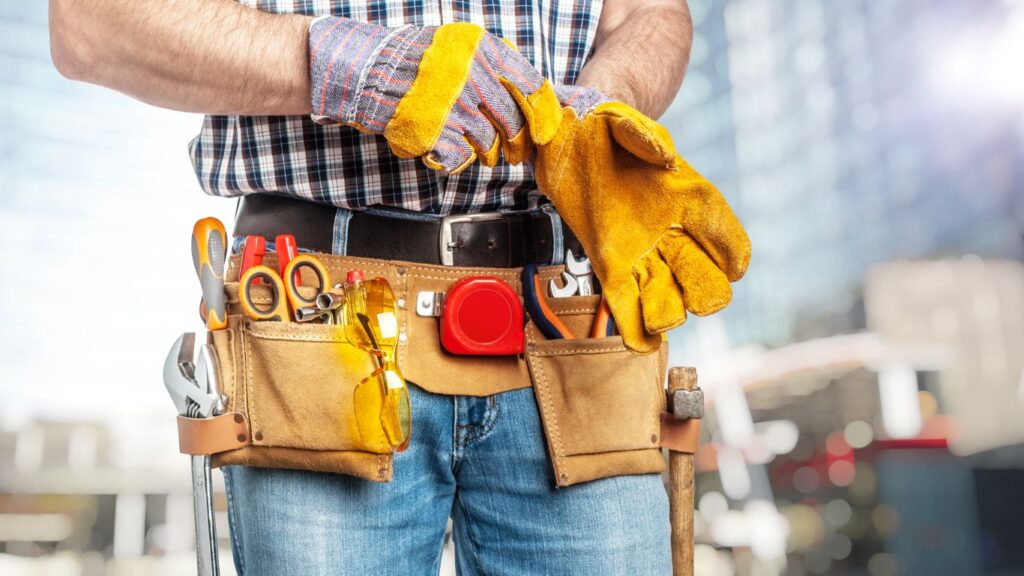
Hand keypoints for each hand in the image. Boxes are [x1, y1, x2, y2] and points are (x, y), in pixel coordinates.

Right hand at [309, 18, 561, 173]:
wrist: (365, 70)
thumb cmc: (413, 61)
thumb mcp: (459, 47)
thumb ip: (493, 66)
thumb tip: (530, 99)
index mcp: (485, 49)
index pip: (531, 86)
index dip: (543, 115)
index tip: (543, 133)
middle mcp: (474, 74)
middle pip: (513, 122)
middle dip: (516, 143)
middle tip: (512, 152)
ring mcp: (454, 104)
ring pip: (488, 143)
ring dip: (484, 152)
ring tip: (474, 150)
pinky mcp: (435, 131)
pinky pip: (460, 156)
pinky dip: (456, 159)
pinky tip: (443, 150)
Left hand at [534, 92, 750, 352]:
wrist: (569, 136)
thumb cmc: (605, 126)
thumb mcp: (622, 121)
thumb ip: (645, 136)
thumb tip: (667, 157)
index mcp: (687, 197)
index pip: (724, 233)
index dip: (733, 253)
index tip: (733, 268)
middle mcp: (671, 233)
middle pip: (704, 279)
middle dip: (704, 293)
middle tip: (689, 294)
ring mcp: (641, 253)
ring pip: (669, 298)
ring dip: (669, 313)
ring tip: (658, 318)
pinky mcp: (610, 265)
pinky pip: (628, 302)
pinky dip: (636, 326)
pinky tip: (641, 342)